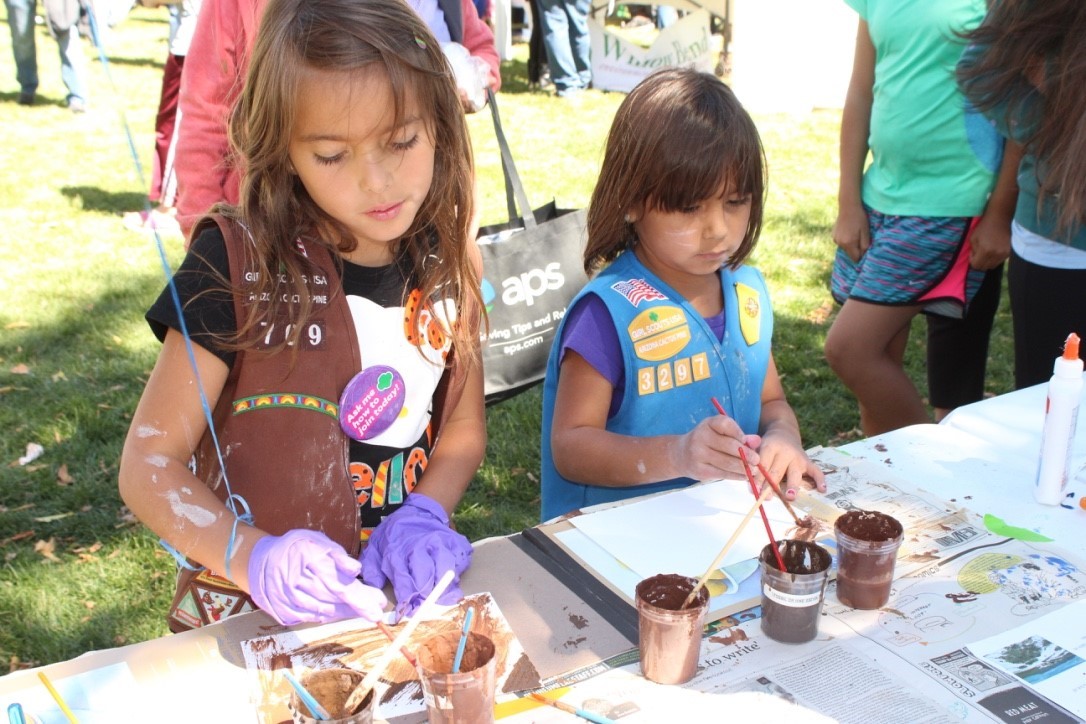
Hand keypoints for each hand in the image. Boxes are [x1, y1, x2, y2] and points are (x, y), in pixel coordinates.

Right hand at [247, 529, 386, 625]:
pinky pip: (310, 617)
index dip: (359, 594)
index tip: (378, 602)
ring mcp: (286, 598)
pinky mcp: (282, 611)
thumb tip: (356, 570)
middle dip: (358, 606)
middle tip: (377, 612)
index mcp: (305, 557)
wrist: (259, 561)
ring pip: (323, 610)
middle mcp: (294, 579)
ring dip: (346, 613)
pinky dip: (328, 616)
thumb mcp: (315, 540)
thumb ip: (337, 554)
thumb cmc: (295, 548)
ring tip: (365, 612)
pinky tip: (341, 613)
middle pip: (332, 597)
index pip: (337, 581)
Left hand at [361, 493, 470, 617]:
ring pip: (447, 573)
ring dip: (443, 590)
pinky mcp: (457, 543)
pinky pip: (460, 565)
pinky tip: (448, 580)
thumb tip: (374, 588)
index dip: (407, 600)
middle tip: (424, 608)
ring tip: (439, 598)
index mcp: (400, 551)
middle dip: (425, 598)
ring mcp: (442, 544)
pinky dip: (456, 576)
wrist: (421, 512)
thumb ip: (372, 568)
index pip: (405, 581)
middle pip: (427, 579)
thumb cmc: (397, 534)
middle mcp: (422, 547)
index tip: (407, 611)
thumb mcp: (377, 547)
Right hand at [671, 416, 761, 481]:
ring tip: (754, 470)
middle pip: (728, 446)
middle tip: (757, 460)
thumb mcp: (721, 434)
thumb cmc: (707, 442)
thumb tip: (757, 441)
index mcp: (708, 424)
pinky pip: (722, 474)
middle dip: (745, 454)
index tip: (747, 441)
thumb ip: (739, 436)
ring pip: (727, 462)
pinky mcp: (700, 471)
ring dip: (743, 468)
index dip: (738, 432)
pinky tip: (744, 476)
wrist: (681, 455)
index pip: (725, 424)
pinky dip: (736, 476)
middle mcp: (700, 437)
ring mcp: (698, 454)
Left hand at [754, 432, 826, 499]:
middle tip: (767, 498)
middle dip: (771, 486)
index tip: (754, 490)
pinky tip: (822, 490)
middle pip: (777, 471)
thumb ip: (752, 462)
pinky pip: (816, 471)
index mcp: (770, 446)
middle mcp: (785, 452)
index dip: (758, 478)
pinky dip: (820, 480)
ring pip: (794, 473)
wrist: (784, 433)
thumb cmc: (767, 446)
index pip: (763, 464)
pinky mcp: (808, 462)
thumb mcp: (757, 448)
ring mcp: (798, 457)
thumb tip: (750, 484)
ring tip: (789, 497)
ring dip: (792, 486)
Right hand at [832, 202, 869, 262]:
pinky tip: (848, 231)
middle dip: (856, 250)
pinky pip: (841, 242)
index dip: (861, 256)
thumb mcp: (865, 231)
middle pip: (850, 254)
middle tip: (860, 238)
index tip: (865, 248)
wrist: (848, 206)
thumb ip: (865, 245)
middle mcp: (840, 243)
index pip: (855, 258)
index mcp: (849, 243)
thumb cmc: (859, 218)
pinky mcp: (833, 236)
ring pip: (845, 248)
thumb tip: (863, 255)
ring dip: (850, 244)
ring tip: (854, 233)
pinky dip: (845, 240)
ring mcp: (835, 240)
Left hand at [968, 214, 1010, 269]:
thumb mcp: (973, 238)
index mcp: (985, 251)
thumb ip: (972, 251)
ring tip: (987, 251)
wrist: (1001, 218)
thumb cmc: (985, 227)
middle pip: (985, 267)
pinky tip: (994, 249)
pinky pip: (1000, 261)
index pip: (976, 266)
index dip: (972, 260)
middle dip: (980, 262)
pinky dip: (995, 258)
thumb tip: (975, 258)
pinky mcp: (1009, 252)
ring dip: (988, 261)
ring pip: (993, 265)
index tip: (973, 253)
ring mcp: (1004, 254)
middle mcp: (996, 255)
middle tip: (979, 252)